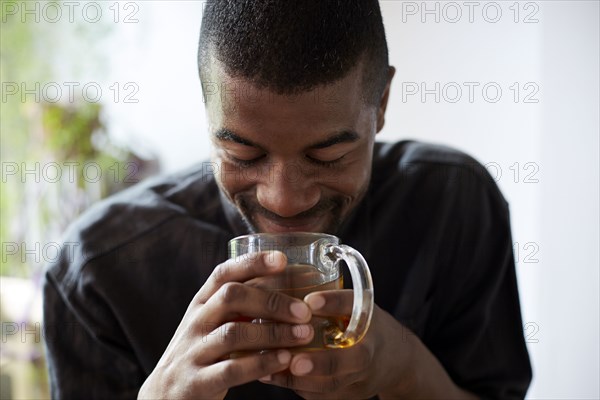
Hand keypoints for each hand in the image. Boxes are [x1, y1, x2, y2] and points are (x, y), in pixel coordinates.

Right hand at [138, 251, 314, 399]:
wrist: (164, 398)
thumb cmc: (201, 354)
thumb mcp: (212, 325)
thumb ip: (238, 308)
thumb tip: (288, 288)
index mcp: (201, 304)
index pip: (224, 273)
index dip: (252, 263)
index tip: (282, 259)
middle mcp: (195, 322)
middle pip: (231, 297)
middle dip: (271, 301)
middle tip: (304, 311)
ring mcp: (193, 352)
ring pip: (234, 333)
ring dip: (274, 332)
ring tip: (304, 335)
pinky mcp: (196, 382)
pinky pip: (231, 369)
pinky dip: (261, 363)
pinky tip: (285, 360)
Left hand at [260, 290, 477, 399]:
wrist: (396, 358)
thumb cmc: (363, 323)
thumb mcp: (354, 303)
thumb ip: (327, 295)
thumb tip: (280, 270)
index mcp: (367, 315)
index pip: (353, 305)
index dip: (333, 302)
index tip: (310, 300)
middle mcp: (370, 345)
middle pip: (353, 358)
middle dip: (322, 363)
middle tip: (294, 362)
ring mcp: (364, 374)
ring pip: (335, 384)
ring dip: (302, 380)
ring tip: (271, 371)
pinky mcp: (352, 393)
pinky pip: (324, 395)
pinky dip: (298, 387)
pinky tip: (273, 377)